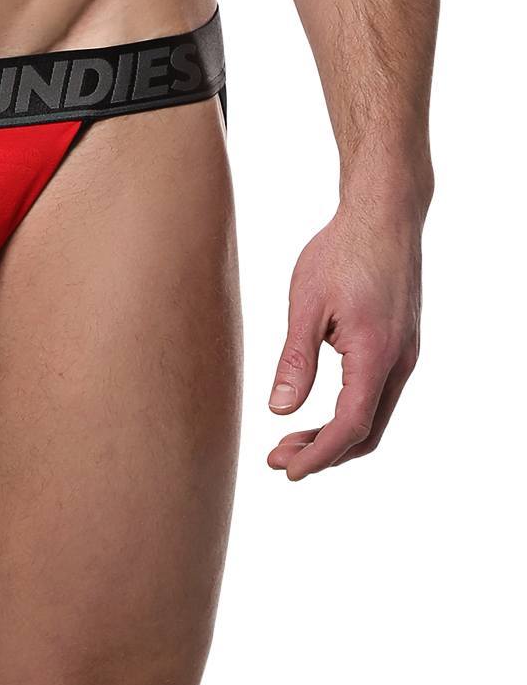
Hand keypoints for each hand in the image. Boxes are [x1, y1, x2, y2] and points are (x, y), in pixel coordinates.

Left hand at [267, 198, 422, 478]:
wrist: (385, 214)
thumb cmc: (342, 250)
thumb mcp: (307, 303)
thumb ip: (295, 359)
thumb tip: (279, 410)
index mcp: (376, 355)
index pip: (350, 426)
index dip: (319, 455)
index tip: (287, 470)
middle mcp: (399, 361)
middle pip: (367, 431)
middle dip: (324, 453)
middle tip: (279, 459)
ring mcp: (405, 353)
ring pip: (375, 414)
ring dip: (336, 434)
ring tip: (292, 439)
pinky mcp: (402, 343)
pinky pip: (379, 393)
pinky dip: (350, 412)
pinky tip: (319, 408)